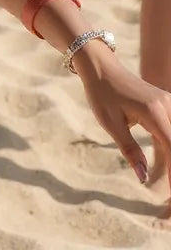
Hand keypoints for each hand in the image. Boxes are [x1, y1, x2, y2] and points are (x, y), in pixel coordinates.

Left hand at [77, 51, 170, 194]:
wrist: (100, 66)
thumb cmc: (101, 93)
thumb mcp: (110, 123)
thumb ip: (130, 150)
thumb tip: (143, 178)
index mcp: (154, 111)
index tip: (170, 194)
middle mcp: (168, 106)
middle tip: (167, 198)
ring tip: (167, 187)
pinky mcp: (169, 105)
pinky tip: (168, 164)